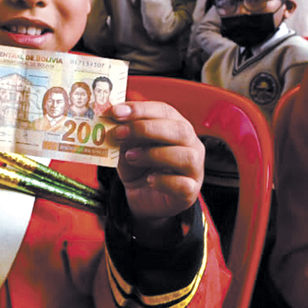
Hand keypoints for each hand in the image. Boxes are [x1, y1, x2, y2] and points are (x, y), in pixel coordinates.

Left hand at [109, 102, 203, 229]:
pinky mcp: (190, 191)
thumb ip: (124, 136)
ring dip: (154, 154)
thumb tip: (113, 123)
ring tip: (130, 157)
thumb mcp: (127, 148)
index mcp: (176, 126)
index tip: (115, 111)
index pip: (164, 110)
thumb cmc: (140, 168)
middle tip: (119, 132)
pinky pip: (183, 185)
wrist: (144, 199)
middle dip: (146, 128)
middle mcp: (190, 144)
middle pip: (179, 130)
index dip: (140, 109)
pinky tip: (149, 180)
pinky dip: (164, 181)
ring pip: (185, 156)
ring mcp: (194, 168)